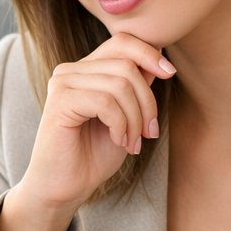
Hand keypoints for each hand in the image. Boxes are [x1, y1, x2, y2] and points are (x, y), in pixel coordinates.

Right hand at [0, 32, 175, 230]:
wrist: (65, 188)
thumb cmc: (92, 156)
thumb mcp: (126, 118)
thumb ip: (136, 89)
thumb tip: (157, 63)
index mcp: (85, 70)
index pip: (122, 42)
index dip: (150, 54)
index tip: (170, 74)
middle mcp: (70, 71)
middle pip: (126, 65)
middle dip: (147, 101)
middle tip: (149, 132)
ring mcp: (62, 83)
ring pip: (120, 84)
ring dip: (136, 118)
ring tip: (133, 142)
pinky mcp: (60, 102)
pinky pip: (105, 102)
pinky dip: (121, 124)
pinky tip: (119, 141)